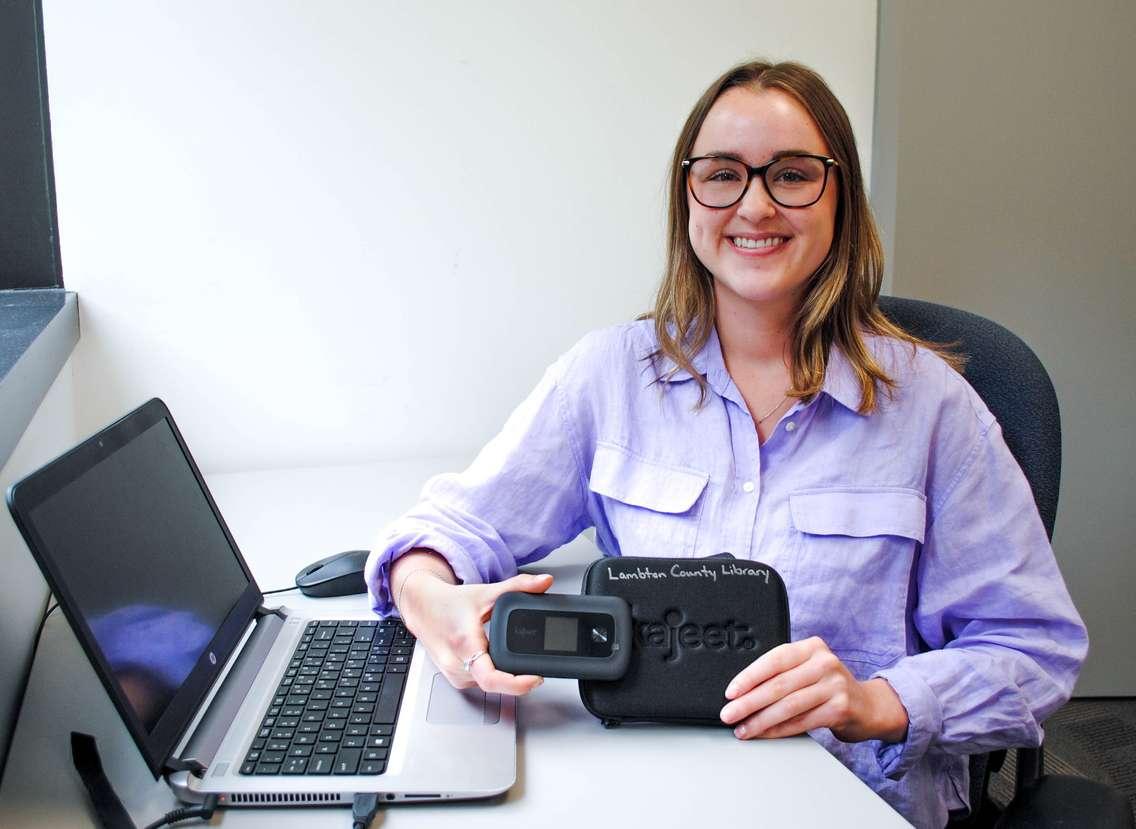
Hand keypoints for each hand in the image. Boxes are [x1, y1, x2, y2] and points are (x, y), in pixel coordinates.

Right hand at [397, 564, 553, 696]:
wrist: (422, 608)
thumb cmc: (449, 603)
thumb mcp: (486, 592)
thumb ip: (519, 586)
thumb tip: (545, 582)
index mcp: (465, 643)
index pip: (491, 678)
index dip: (516, 684)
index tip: (535, 678)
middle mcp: (456, 664)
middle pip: (494, 684)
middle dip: (517, 677)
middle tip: (533, 666)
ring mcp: (454, 675)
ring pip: (488, 686)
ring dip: (504, 678)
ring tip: (514, 661)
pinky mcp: (455, 679)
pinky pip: (480, 684)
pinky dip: (492, 675)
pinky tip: (496, 662)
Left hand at [719, 636, 908, 742]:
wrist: (868, 706)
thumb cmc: (827, 686)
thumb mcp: (808, 669)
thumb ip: (783, 672)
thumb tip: (740, 691)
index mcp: (811, 647)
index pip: (774, 659)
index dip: (749, 676)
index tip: (730, 692)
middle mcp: (824, 662)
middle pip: (779, 684)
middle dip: (749, 702)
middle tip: (728, 714)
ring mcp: (834, 685)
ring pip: (788, 705)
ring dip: (761, 720)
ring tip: (742, 729)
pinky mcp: (840, 708)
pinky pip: (802, 721)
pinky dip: (779, 730)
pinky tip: (764, 734)